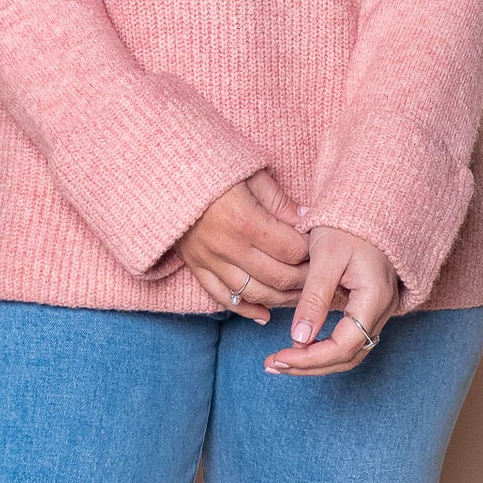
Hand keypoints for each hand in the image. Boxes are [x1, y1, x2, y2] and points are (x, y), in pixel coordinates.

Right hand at [175, 168, 310, 322]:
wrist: (162, 172)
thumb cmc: (211, 167)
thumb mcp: (250, 173)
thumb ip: (278, 201)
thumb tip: (306, 220)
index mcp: (244, 220)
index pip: (290, 249)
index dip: (310, 252)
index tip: (319, 248)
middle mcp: (227, 246)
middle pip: (277, 276)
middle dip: (303, 279)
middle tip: (318, 276)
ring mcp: (209, 260)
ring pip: (253, 293)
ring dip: (281, 299)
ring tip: (300, 297)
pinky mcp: (196, 266)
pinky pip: (222, 297)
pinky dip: (245, 309)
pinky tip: (264, 315)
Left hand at [264, 226, 399, 374]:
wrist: (368, 205)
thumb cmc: (347, 225)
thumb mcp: (326, 257)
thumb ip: (314, 298)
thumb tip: (299, 339)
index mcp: (374, 299)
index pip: (344, 346)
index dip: (311, 359)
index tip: (279, 357)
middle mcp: (383, 309)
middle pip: (348, 356)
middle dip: (310, 365)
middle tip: (273, 364)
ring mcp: (379, 310)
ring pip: (350, 351)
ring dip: (316, 360)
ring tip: (282, 360)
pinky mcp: (369, 306)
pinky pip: (350, 338)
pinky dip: (325, 346)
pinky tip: (301, 344)